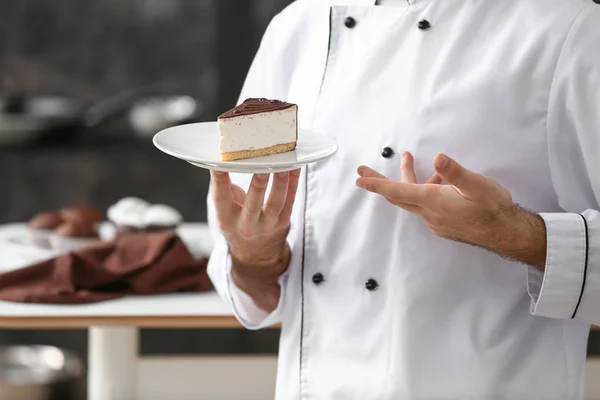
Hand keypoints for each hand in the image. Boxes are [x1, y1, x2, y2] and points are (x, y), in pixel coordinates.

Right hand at [210, 169, 300, 309]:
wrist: (256, 255)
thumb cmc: (238, 224)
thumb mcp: (225, 212)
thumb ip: (225, 190)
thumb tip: (229, 163)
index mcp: (227, 219)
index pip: (221, 198)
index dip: (219, 180)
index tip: (219, 162)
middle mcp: (247, 224)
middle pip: (253, 203)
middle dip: (258, 183)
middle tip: (261, 163)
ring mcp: (268, 224)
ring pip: (276, 202)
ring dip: (280, 182)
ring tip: (283, 163)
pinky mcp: (284, 221)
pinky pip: (290, 200)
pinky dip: (294, 182)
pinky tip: (295, 166)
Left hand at [356, 153, 545, 266]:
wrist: (507, 233)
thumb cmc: (493, 208)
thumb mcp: (477, 185)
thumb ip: (455, 172)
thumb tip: (438, 158)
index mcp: (432, 201)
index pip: (397, 191)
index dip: (376, 184)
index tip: (359, 178)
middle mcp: (428, 213)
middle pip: (397, 196)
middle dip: (379, 182)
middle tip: (362, 171)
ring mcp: (434, 220)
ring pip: (412, 198)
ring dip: (407, 179)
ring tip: (409, 157)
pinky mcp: (442, 223)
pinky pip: (424, 204)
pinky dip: (423, 189)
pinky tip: (438, 180)